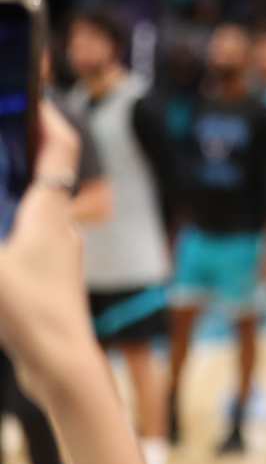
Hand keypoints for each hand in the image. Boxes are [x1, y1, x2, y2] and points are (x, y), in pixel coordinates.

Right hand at [0, 103, 102, 403]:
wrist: (61, 365)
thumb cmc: (29, 313)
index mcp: (51, 213)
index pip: (59, 151)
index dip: (49, 120)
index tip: (34, 98)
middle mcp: (62, 229)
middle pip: (48, 179)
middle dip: (24, 156)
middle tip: (3, 141)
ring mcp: (60, 258)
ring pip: (39, 214)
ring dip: (18, 195)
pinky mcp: (51, 285)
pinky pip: (31, 244)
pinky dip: (13, 232)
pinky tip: (0, 241)